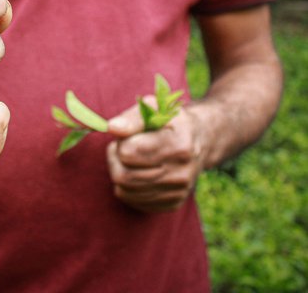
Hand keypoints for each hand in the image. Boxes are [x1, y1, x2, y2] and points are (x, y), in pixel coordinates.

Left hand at [106, 97, 204, 212]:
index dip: (120, 143)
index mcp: (178, 145)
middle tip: (120, 148)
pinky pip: (133, 201)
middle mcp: (181, 173)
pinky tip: (135, 171)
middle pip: (125, 175)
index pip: (129, 152)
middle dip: (115, 159)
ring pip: (125, 191)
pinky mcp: (173, 203)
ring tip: (127, 158)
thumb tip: (112, 128)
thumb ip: (132, 118)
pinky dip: (126, 187)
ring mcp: (178, 191)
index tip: (126, 136)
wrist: (200, 141)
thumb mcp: (155, 108)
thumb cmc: (170, 121)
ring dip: (118, 172)